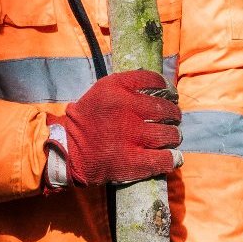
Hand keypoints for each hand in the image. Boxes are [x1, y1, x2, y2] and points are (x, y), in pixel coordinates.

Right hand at [52, 70, 181, 186]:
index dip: (167, 88)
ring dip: (174, 136)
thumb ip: (126, 86)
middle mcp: (126, 110)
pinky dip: (172, 159)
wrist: (68, 150)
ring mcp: (131, 137)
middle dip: (174, 115)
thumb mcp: (101, 92)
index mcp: (116, 89)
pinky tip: (174, 158)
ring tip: (172, 138)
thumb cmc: (87, 120)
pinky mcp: (132, 161)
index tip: (171, 94)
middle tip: (173, 119)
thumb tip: (159, 88)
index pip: (154, 81)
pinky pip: (163, 159)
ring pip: (168, 134)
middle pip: (166, 109)